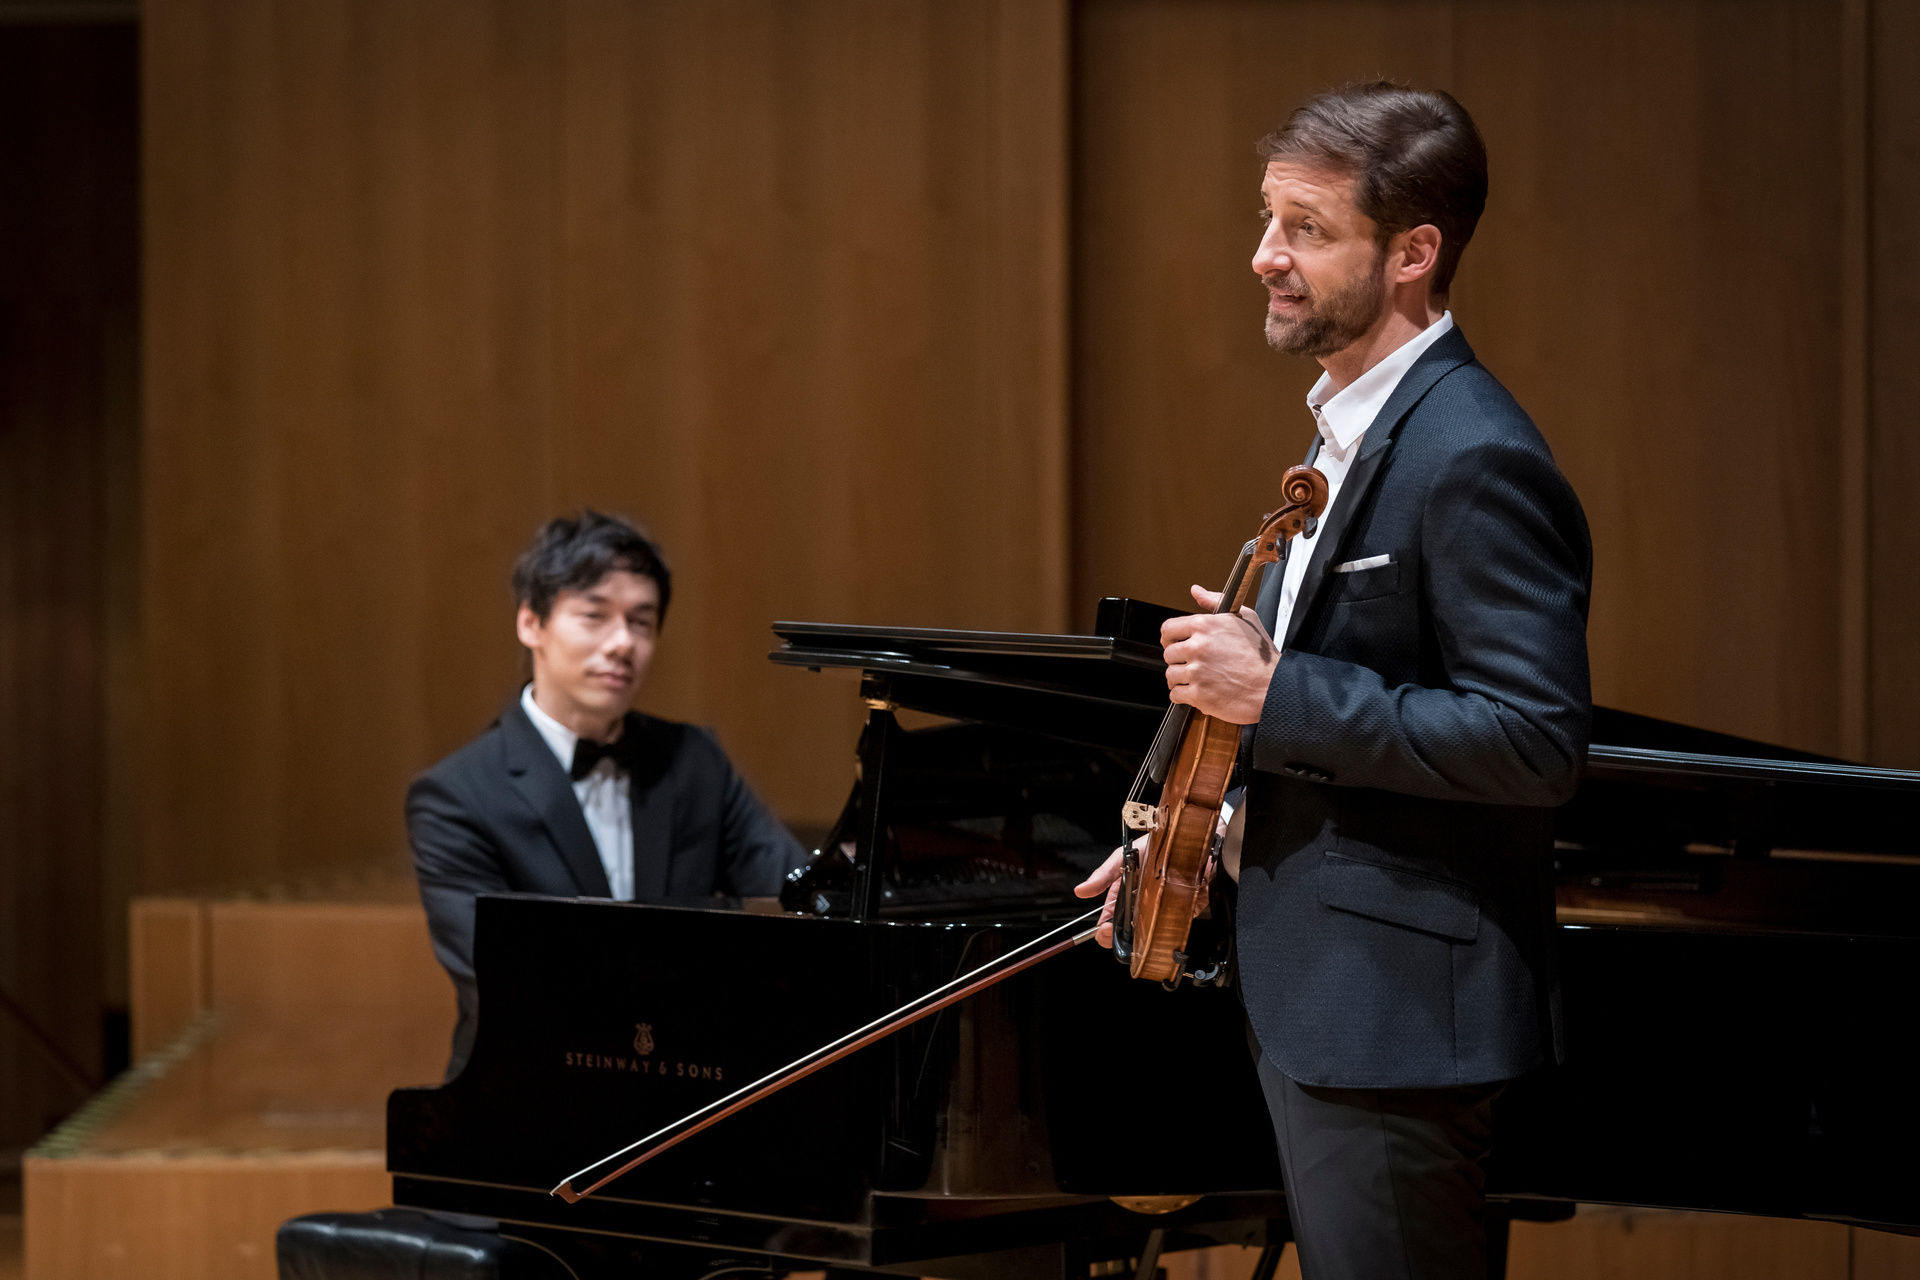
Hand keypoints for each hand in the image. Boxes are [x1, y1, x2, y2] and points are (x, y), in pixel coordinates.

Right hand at [1072, 810, 1233, 948]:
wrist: (1194, 837)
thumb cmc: (1158, 841)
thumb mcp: (1124, 856)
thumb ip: (1104, 875)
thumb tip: (1080, 891)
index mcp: (1127, 888)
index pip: (1112, 912)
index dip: (1105, 923)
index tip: (1102, 929)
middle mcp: (1143, 899)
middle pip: (1127, 924)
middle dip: (1117, 932)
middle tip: (1112, 934)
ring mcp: (1163, 905)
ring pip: (1147, 928)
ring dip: (1138, 935)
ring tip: (1131, 936)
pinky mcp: (1185, 909)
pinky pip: (1172, 925)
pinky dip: (1163, 931)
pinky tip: (1155, 932)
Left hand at [1161, 584, 1279, 724]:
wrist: (1273, 687)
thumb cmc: (1261, 655)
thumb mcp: (1245, 618)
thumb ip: (1215, 601)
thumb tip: (1196, 591)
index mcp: (1205, 626)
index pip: (1168, 629)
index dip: (1171, 638)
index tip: (1176, 644)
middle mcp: (1197, 647)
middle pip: (1168, 654)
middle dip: (1180, 660)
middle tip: (1195, 664)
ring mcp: (1197, 672)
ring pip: (1171, 675)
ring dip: (1181, 678)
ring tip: (1200, 679)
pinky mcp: (1198, 694)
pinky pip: (1175, 694)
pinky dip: (1184, 695)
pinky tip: (1199, 691)